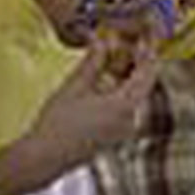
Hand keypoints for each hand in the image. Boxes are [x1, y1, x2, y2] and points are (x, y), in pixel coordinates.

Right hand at [29, 33, 159, 170]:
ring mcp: (123, 130)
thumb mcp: (75, 85)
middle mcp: (130, 119)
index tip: (146, 39)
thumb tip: (102, 42)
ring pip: (132, 96)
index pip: (147, 74)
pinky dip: (118, 91)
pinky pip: (124, 108)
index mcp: (125, 105)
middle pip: (141, 85)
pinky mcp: (114, 136)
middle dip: (135, 63)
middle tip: (126, 44)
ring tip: (112, 59)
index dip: (148, 54)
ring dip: (125, 77)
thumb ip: (93, 61)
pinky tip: (103, 83)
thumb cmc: (59, 123)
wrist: (47, 156)